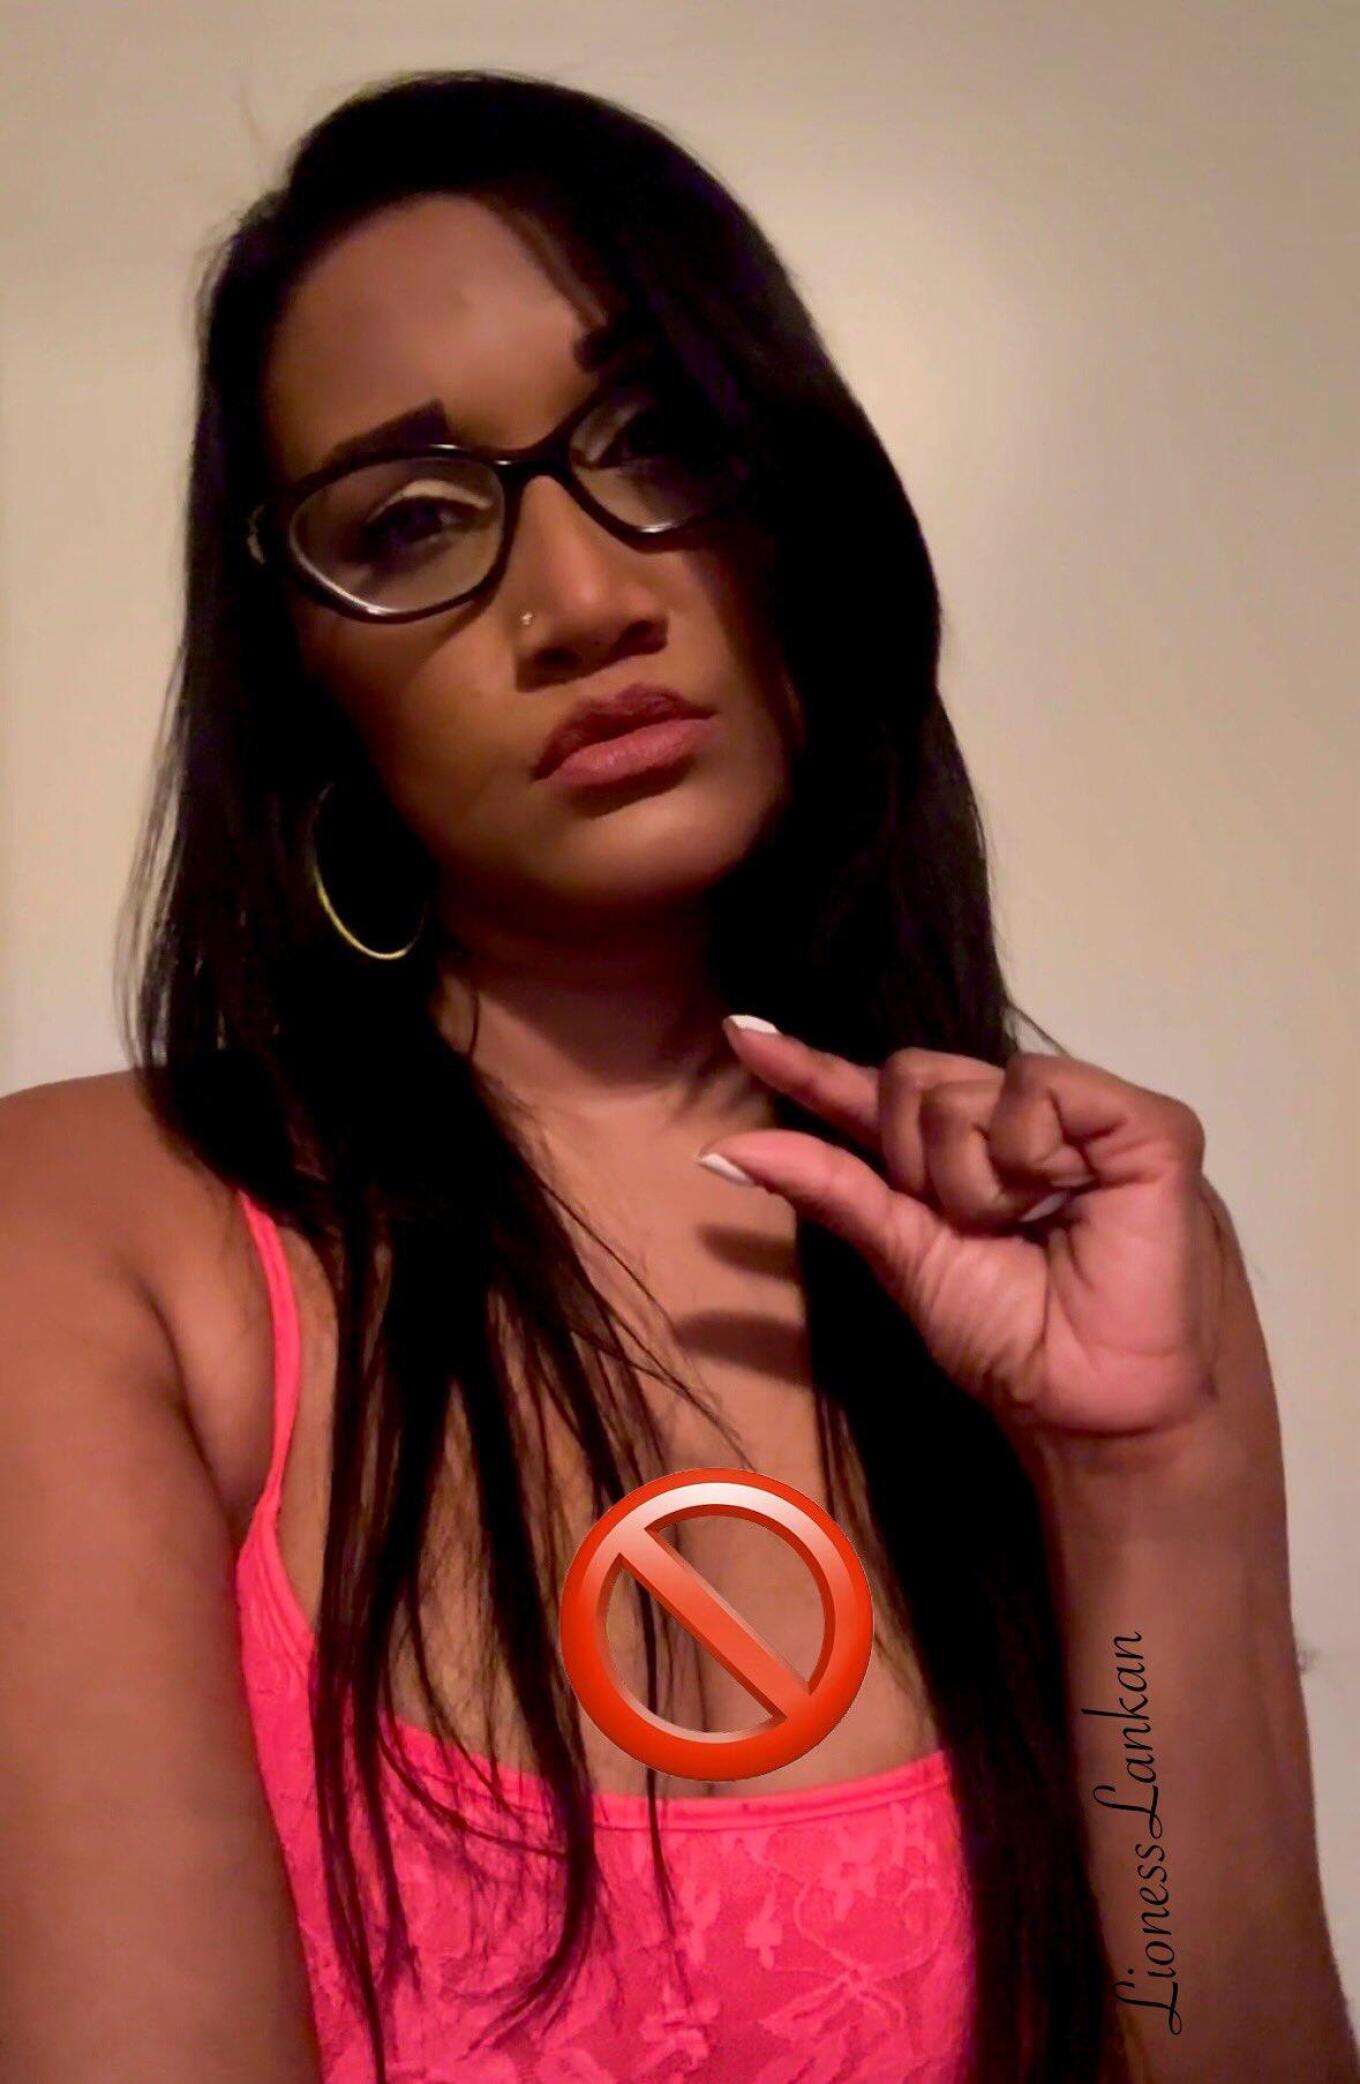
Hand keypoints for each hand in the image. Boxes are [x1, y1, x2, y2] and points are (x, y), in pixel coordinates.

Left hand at [698, 1020, 1235, 1487]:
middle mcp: (1011, 1119)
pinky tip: (1067, 1194)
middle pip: (910, 1079)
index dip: (809, 1065)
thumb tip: (720, 1149)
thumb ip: (827, 1188)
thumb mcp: (902, 1255)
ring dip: (973, 1178)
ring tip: (1030, 1226)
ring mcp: (1079, 1115)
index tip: (741, 1032)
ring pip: (964, 1087)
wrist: (1090, 1401)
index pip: (869, 1094)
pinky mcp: (1142, 1122)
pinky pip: (1042, 1087)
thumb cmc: (1009, 1339)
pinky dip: (1031, 1148)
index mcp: (953, 1154)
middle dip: (917, 1164)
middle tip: (975, 1228)